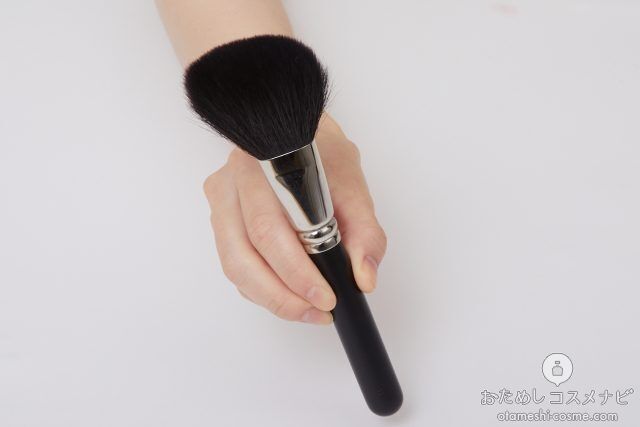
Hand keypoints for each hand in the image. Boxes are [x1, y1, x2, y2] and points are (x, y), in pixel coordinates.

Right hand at [203, 116, 386, 324]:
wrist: (294, 134)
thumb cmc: (323, 155)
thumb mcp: (353, 186)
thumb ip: (364, 233)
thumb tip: (363, 278)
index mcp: (263, 167)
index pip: (271, 229)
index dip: (296, 272)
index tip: (327, 297)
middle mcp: (233, 182)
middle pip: (245, 254)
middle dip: (284, 294)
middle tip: (319, 311)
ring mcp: (220, 201)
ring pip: (234, 265)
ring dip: (271, 298)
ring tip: (307, 311)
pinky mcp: (219, 219)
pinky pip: (234, 265)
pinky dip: (261, 288)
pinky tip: (288, 294)